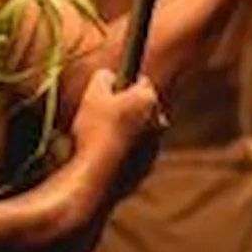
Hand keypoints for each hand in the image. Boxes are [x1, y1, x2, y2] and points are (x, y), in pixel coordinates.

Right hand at [71, 68, 165, 192]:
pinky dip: (124, 152)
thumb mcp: (92, 94)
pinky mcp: (147, 167)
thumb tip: (108, 76)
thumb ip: (103, 77)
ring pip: (140, 132)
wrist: (99, 176)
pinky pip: (136, 153)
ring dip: (126, 132)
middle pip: (144, 108)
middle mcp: (159, 121)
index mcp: (148, 100)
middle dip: (128, 109)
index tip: (111, 90)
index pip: (142, 82)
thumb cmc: (95, 131)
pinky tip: (104, 156)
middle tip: (103, 114)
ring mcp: (155, 146)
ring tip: (100, 138)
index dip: (124, 84)